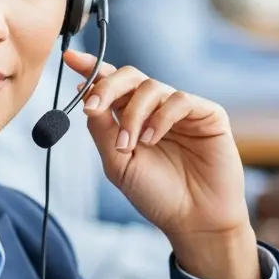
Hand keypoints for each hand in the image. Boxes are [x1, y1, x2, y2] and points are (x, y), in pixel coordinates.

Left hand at [64, 51, 259, 278]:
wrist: (193, 220)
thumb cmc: (157, 195)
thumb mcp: (118, 163)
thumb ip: (102, 129)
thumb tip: (85, 94)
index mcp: (132, 118)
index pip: (111, 86)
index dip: (91, 69)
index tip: (70, 58)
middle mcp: (156, 109)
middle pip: (130, 76)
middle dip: (107, 86)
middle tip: (93, 106)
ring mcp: (182, 110)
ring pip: (151, 87)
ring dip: (133, 114)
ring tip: (130, 144)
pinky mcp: (208, 114)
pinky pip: (179, 100)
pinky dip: (160, 117)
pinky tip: (152, 139)